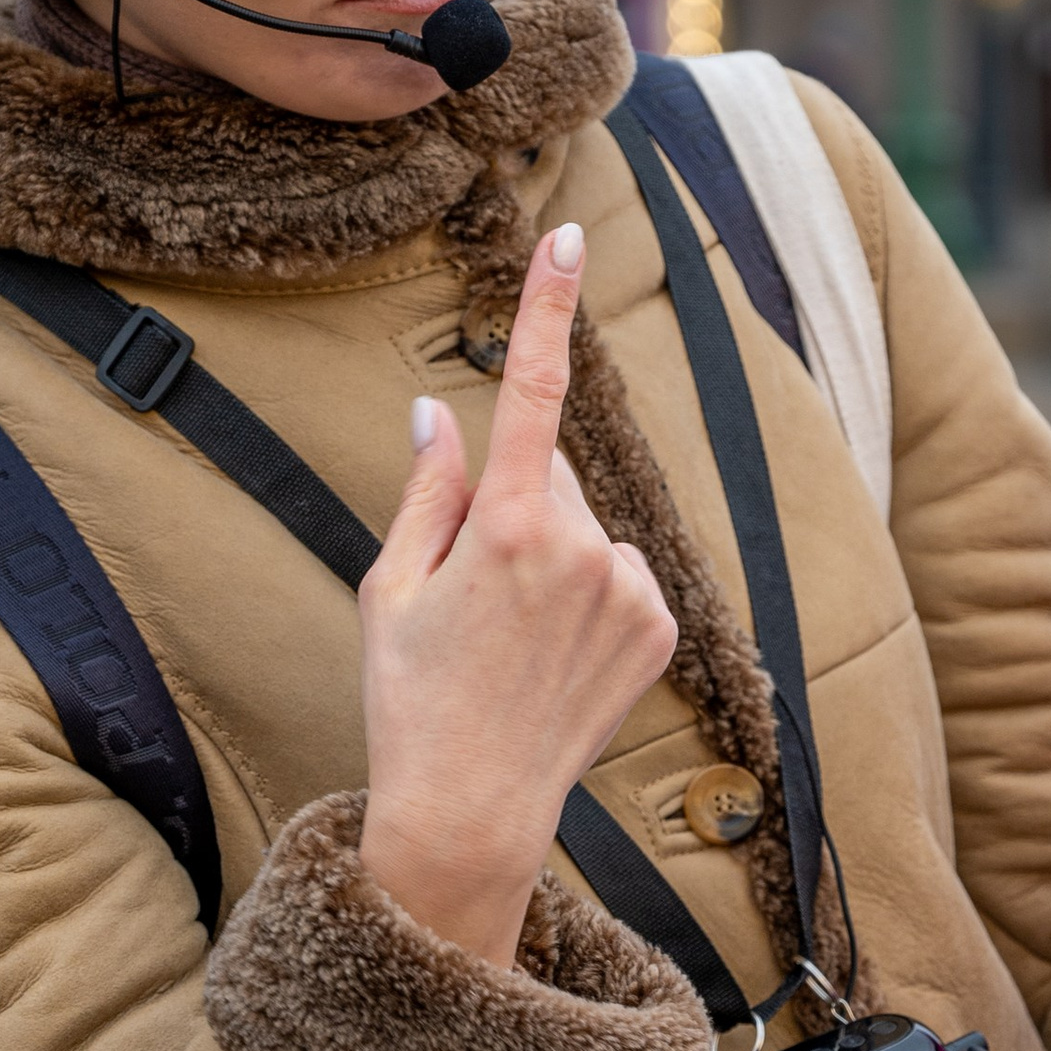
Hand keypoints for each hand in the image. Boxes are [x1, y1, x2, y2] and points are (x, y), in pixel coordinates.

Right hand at [358, 223, 678, 965]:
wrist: (473, 809)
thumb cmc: (413, 700)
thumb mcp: (392, 587)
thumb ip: (428, 491)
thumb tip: (441, 414)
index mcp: (509, 527)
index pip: (535, 392)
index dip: (550, 308)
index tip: (567, 240)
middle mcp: (584, 549)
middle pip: (550, 479)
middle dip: (515, 509)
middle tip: (470, 598)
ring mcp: (630, 590)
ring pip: (587, 530)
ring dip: (555, 559)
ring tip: (511, 641)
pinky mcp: (658, 626)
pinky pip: (621, 577)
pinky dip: (591, 599)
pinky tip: (553, 658)